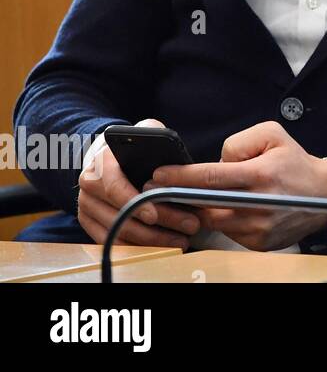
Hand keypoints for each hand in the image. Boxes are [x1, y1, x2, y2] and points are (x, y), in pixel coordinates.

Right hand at [77, 119, 198, 248]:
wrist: (110, 157)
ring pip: (119, 232)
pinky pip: (114, 242)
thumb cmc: (134, 145)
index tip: (154, 216)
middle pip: (120, 215)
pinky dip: (139, 247)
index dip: (134, 203)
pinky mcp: (90, 224)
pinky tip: (164, 247)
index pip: (114, 187)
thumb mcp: (144, 130)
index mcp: (100, 163)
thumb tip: (168, 150)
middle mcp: (88, 187)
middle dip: (156, 226)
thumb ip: (154, 133)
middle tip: (188, 226)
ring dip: (152, 240)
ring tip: (182, 240)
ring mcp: (87, 208)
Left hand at [149, 121, 326, 250]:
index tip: (159, 175)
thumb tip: (216, 161)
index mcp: (261, 175)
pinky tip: (226, 209)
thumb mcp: (272, 135)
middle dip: (180, 196)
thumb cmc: (295, 163)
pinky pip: (228, 234)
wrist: (326, 194)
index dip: (180, 177)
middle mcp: (259, 204)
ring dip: (200, 209)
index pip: (209, 177)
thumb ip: (239, 142)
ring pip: (213, 221)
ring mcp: (259, 228)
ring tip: (197, 197)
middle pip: (205, 203)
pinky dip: (222, 221)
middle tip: (161, 188)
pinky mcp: (260, 244)